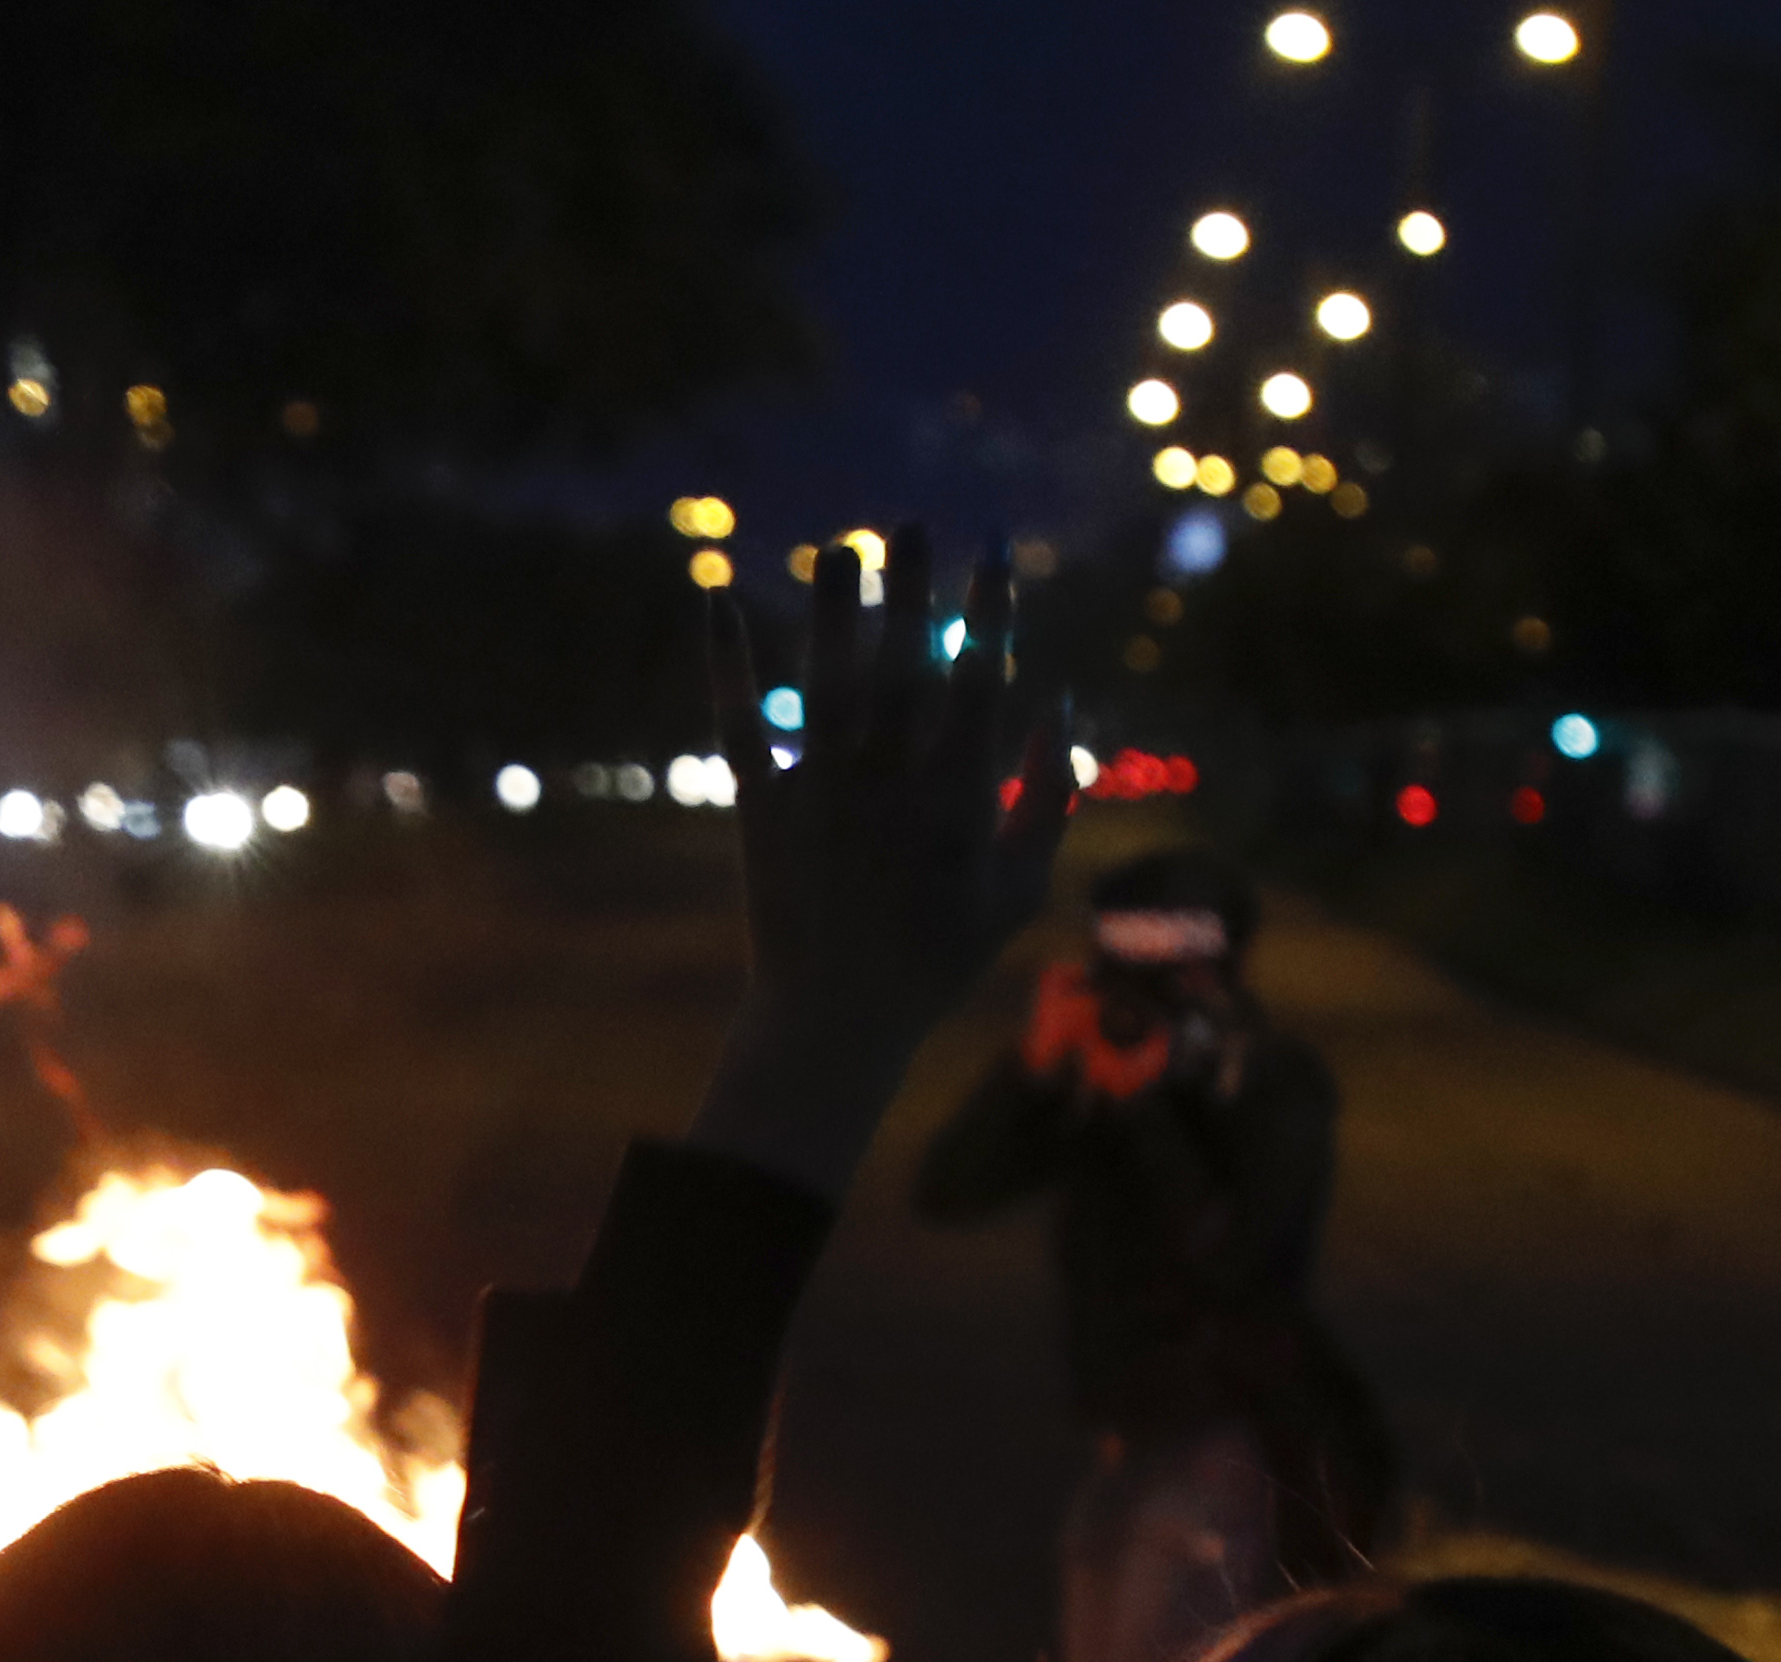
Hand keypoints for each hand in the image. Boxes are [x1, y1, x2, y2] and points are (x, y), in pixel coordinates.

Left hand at [692, 525, 1073, 1199]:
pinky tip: (720, 601)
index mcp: (959, 793)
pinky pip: (739, 726)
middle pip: (903, 663)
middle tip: (911, 522)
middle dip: (912, 588)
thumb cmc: (940, 955)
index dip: (989, 605)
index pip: (980, 675)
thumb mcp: (1019, 885)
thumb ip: (1049, 794)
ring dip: (833, 610)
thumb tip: (1061, 701)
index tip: (995, 546)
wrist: (838, 1020)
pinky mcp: (760, 810)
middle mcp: (889, 781)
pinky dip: (727, 664)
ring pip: (826, 683)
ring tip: (838, 548)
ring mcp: (821, 792)